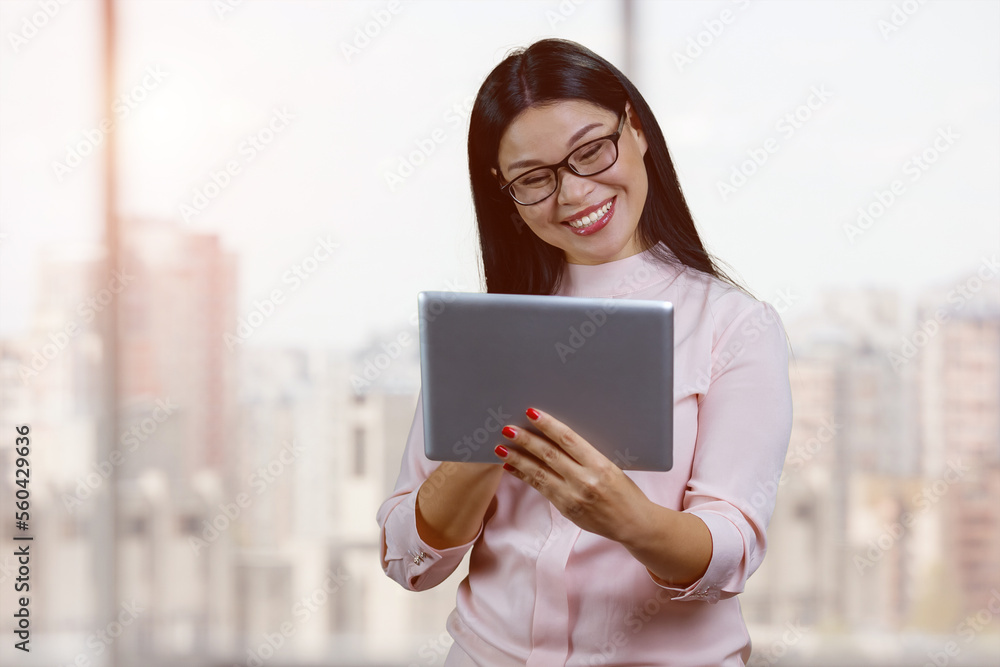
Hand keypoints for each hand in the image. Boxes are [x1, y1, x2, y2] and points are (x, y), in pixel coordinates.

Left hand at [494, 407, 651, 544]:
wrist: (634, 524)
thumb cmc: (625, 491)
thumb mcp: (612, 467)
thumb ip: (586, 455)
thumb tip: (557, 436)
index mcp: (600, 465)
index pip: (568, 439)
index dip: (548, 424)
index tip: (531, 413)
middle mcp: (586, 480)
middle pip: (549, 454)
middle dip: (526, 440)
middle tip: (507, 428)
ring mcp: (574, 496)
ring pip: (540, 472)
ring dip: (518, 459)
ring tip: (501, 448)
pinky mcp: (566, 509)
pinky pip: (541, 488)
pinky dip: (524, 476)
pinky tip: (511, 467)